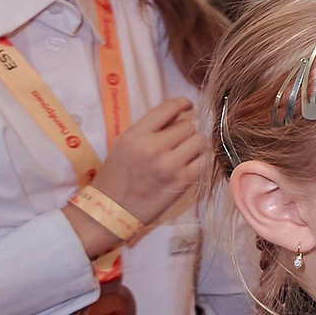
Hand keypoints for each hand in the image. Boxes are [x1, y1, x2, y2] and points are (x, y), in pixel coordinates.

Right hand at [84, 97, 209, 237]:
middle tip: (178, 143)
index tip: (188, 106)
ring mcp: (170, 165)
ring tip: (185, 154)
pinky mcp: (182, 181)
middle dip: (185, 132)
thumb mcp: (125, 144)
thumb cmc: (117, 176)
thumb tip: (179, 115)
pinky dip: (201, 160)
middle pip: (188, 126)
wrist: (110, 210)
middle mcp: (153, 147)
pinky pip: (205, 161)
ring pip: (199, 141)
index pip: (169, 108)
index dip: (183, 104)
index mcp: (137, 134)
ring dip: (195, 146)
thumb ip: (150, 129)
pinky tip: (191, 164)